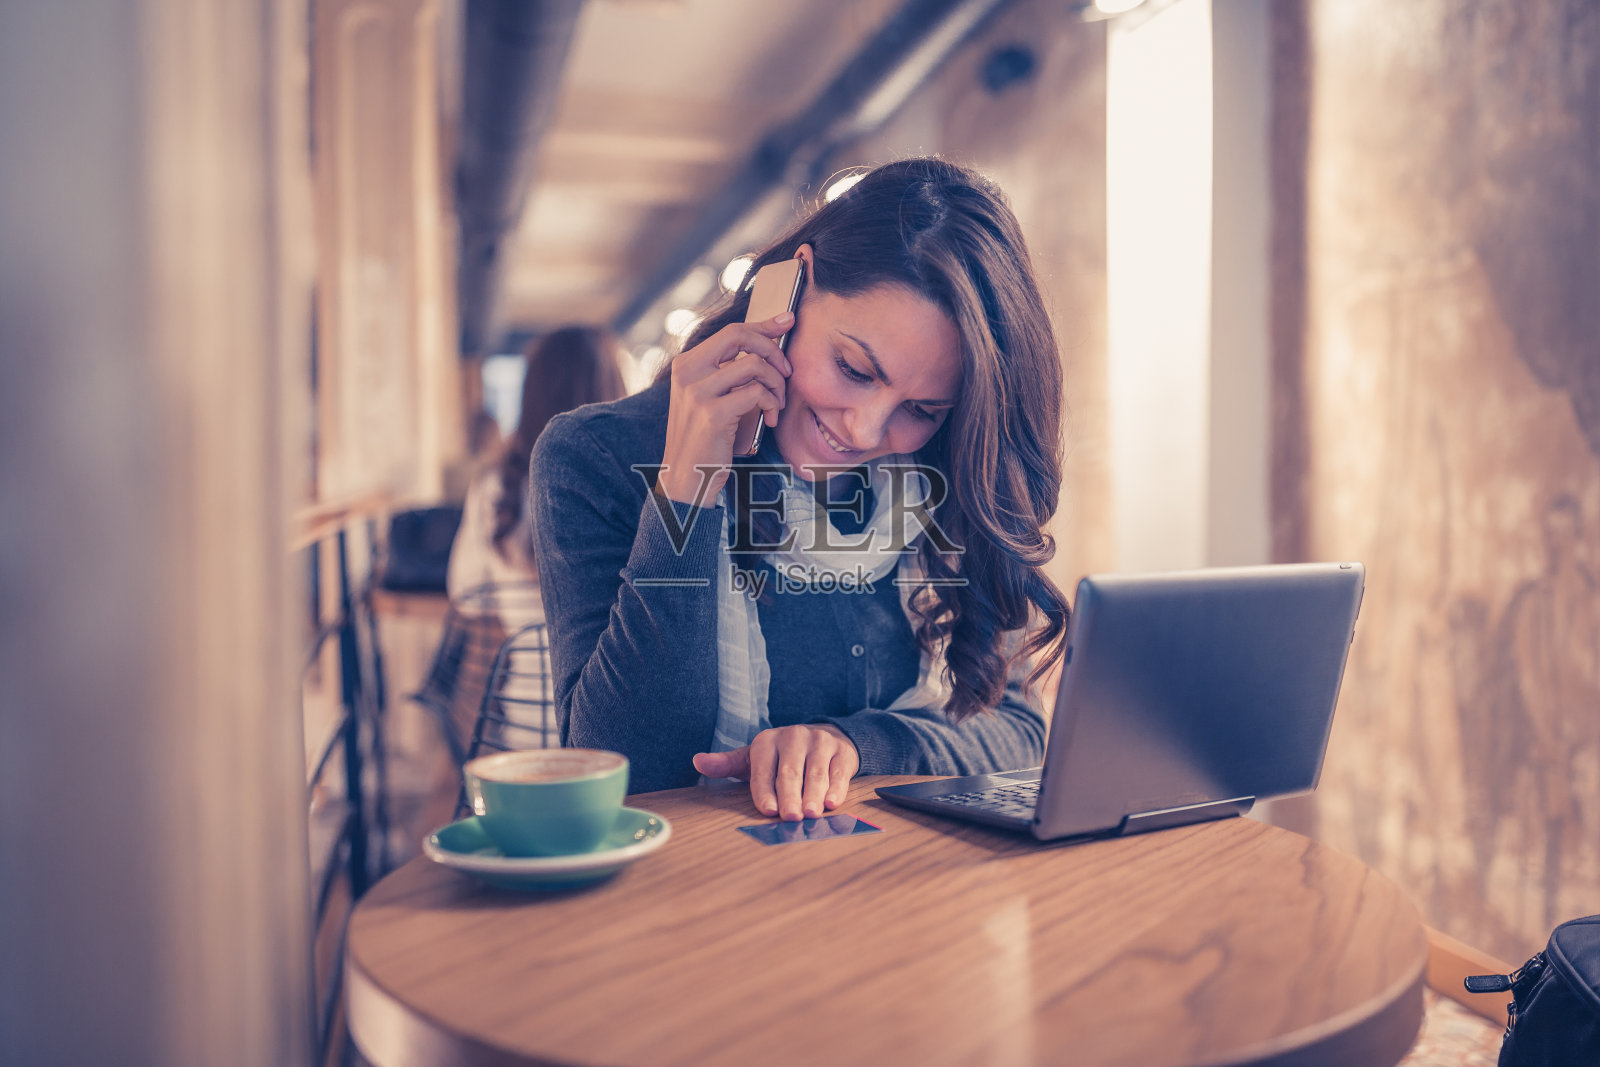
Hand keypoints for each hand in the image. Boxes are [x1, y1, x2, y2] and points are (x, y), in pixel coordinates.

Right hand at [657, 313, 793, 504]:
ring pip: (755, 365)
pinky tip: (769, 420)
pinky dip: (771, 405)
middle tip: (786, 372)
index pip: (730, 332)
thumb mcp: (708, 398)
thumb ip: (727, 372)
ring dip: (777, 384)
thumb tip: (764, 345)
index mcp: (686, 364)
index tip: (787, 321)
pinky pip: (757, 393)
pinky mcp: (713, 413)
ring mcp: (697, 392)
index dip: (763, 324)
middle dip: (773, 350)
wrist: (686, 478)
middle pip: (740, 336)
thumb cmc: (704, 439)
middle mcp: (687, 372)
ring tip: (777, 404)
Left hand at [692, 723, 859, 820]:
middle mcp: (793, 737)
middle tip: (791, 817)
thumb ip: (726, 764)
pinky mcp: (841, 751)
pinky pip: (838, 771)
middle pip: (790, 772)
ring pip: (815, 772)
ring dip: (813, 794)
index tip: (767, 810)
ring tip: (811, 814)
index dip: (765, 791)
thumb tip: (698, 762)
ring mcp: (820, 742)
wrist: (822, 738)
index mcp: (767, 741)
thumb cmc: (781, 756)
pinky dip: (836, 788)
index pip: (763, 769)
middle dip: (790, 796)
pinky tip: (832, 802)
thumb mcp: (753, 759)